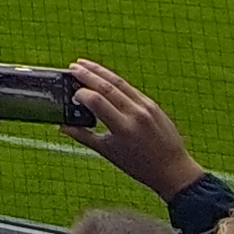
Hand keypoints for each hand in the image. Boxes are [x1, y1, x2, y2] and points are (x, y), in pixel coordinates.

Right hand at [62, 60, 208, 200]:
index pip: (97, 102)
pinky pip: (130, 88)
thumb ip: (83, 136)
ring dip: (100, 71)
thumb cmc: (138, 165)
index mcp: (123, 128)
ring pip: (119, 83)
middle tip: (72, 67)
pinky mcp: (152, 104)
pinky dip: (114, 81)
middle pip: (107, 87)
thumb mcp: (108, 152)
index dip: (81, 94)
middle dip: (88, 74)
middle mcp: (135, 114)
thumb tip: (61, 126)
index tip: (71, 93)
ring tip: (84, 64)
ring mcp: (146, 107)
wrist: (172, 169)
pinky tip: (104, 76)